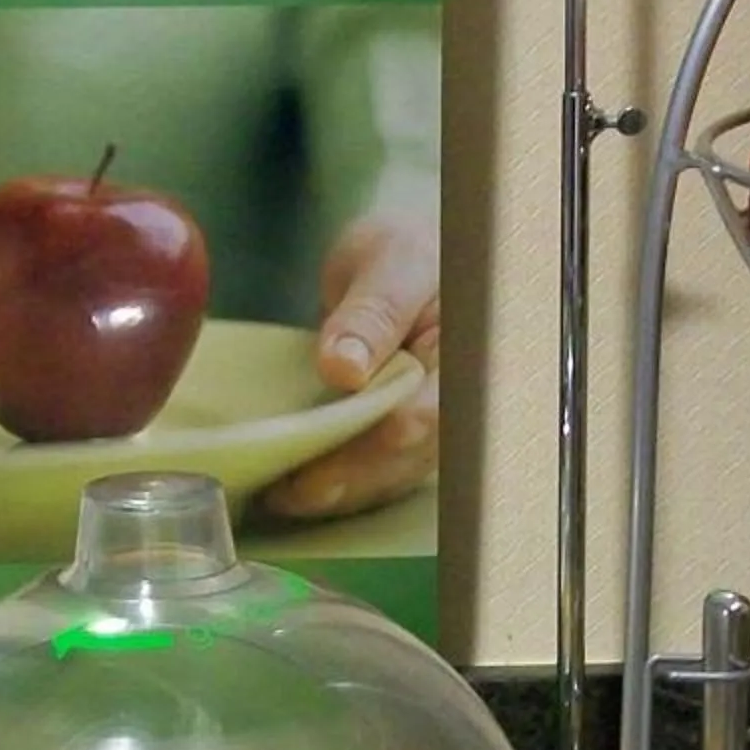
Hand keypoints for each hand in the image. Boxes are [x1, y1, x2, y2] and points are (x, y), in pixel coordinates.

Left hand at [256, 213, 438, 521]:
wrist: (412, 260)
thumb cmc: (408, 251)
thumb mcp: (389, 261)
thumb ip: (372, 312)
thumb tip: (344, 367)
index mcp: (466, 354)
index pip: (426, 415)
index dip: (373, 449)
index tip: (320, 468)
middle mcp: (461, 398)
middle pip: (409, 456)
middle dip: (349, 481)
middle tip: (290, 494)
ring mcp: (440, 420)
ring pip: (396, 472)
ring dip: (343, 492)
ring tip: (283, 498)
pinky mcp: (414, 432)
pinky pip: (385, 468)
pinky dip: (345, 483)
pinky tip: (299, 490)